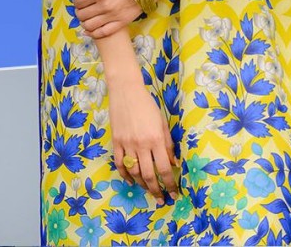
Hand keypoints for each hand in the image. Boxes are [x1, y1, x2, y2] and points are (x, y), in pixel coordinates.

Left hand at [68, 0, 142, 37]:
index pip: (78, 2)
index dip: (76, 2)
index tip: (79, 1)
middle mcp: (103, 6)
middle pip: (82, 15)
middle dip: (79, 13)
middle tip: (81, 10)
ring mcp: (112, 16)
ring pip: (89, 26)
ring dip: (83, 24)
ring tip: (85, 20)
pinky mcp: (120, 23)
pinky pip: (103, 33)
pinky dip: (93, 34)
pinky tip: (90, 31)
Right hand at [108, 75, 178, 202]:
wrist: (126, 90)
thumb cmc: (147, 104)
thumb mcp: (162, 123)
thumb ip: (168, 144)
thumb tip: (174, 164)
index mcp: (156, 139)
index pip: (164, 168)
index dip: (170, 183)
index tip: (174, 193)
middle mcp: (141, 144)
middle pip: (149, 175)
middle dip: (156, 190)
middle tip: (161, 198)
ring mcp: (127, 144)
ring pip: (134, 172)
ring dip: (142, 185)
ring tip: (149, 190)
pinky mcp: (116, 141)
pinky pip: (120, 163)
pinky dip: (125, 175)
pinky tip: (131, 181)